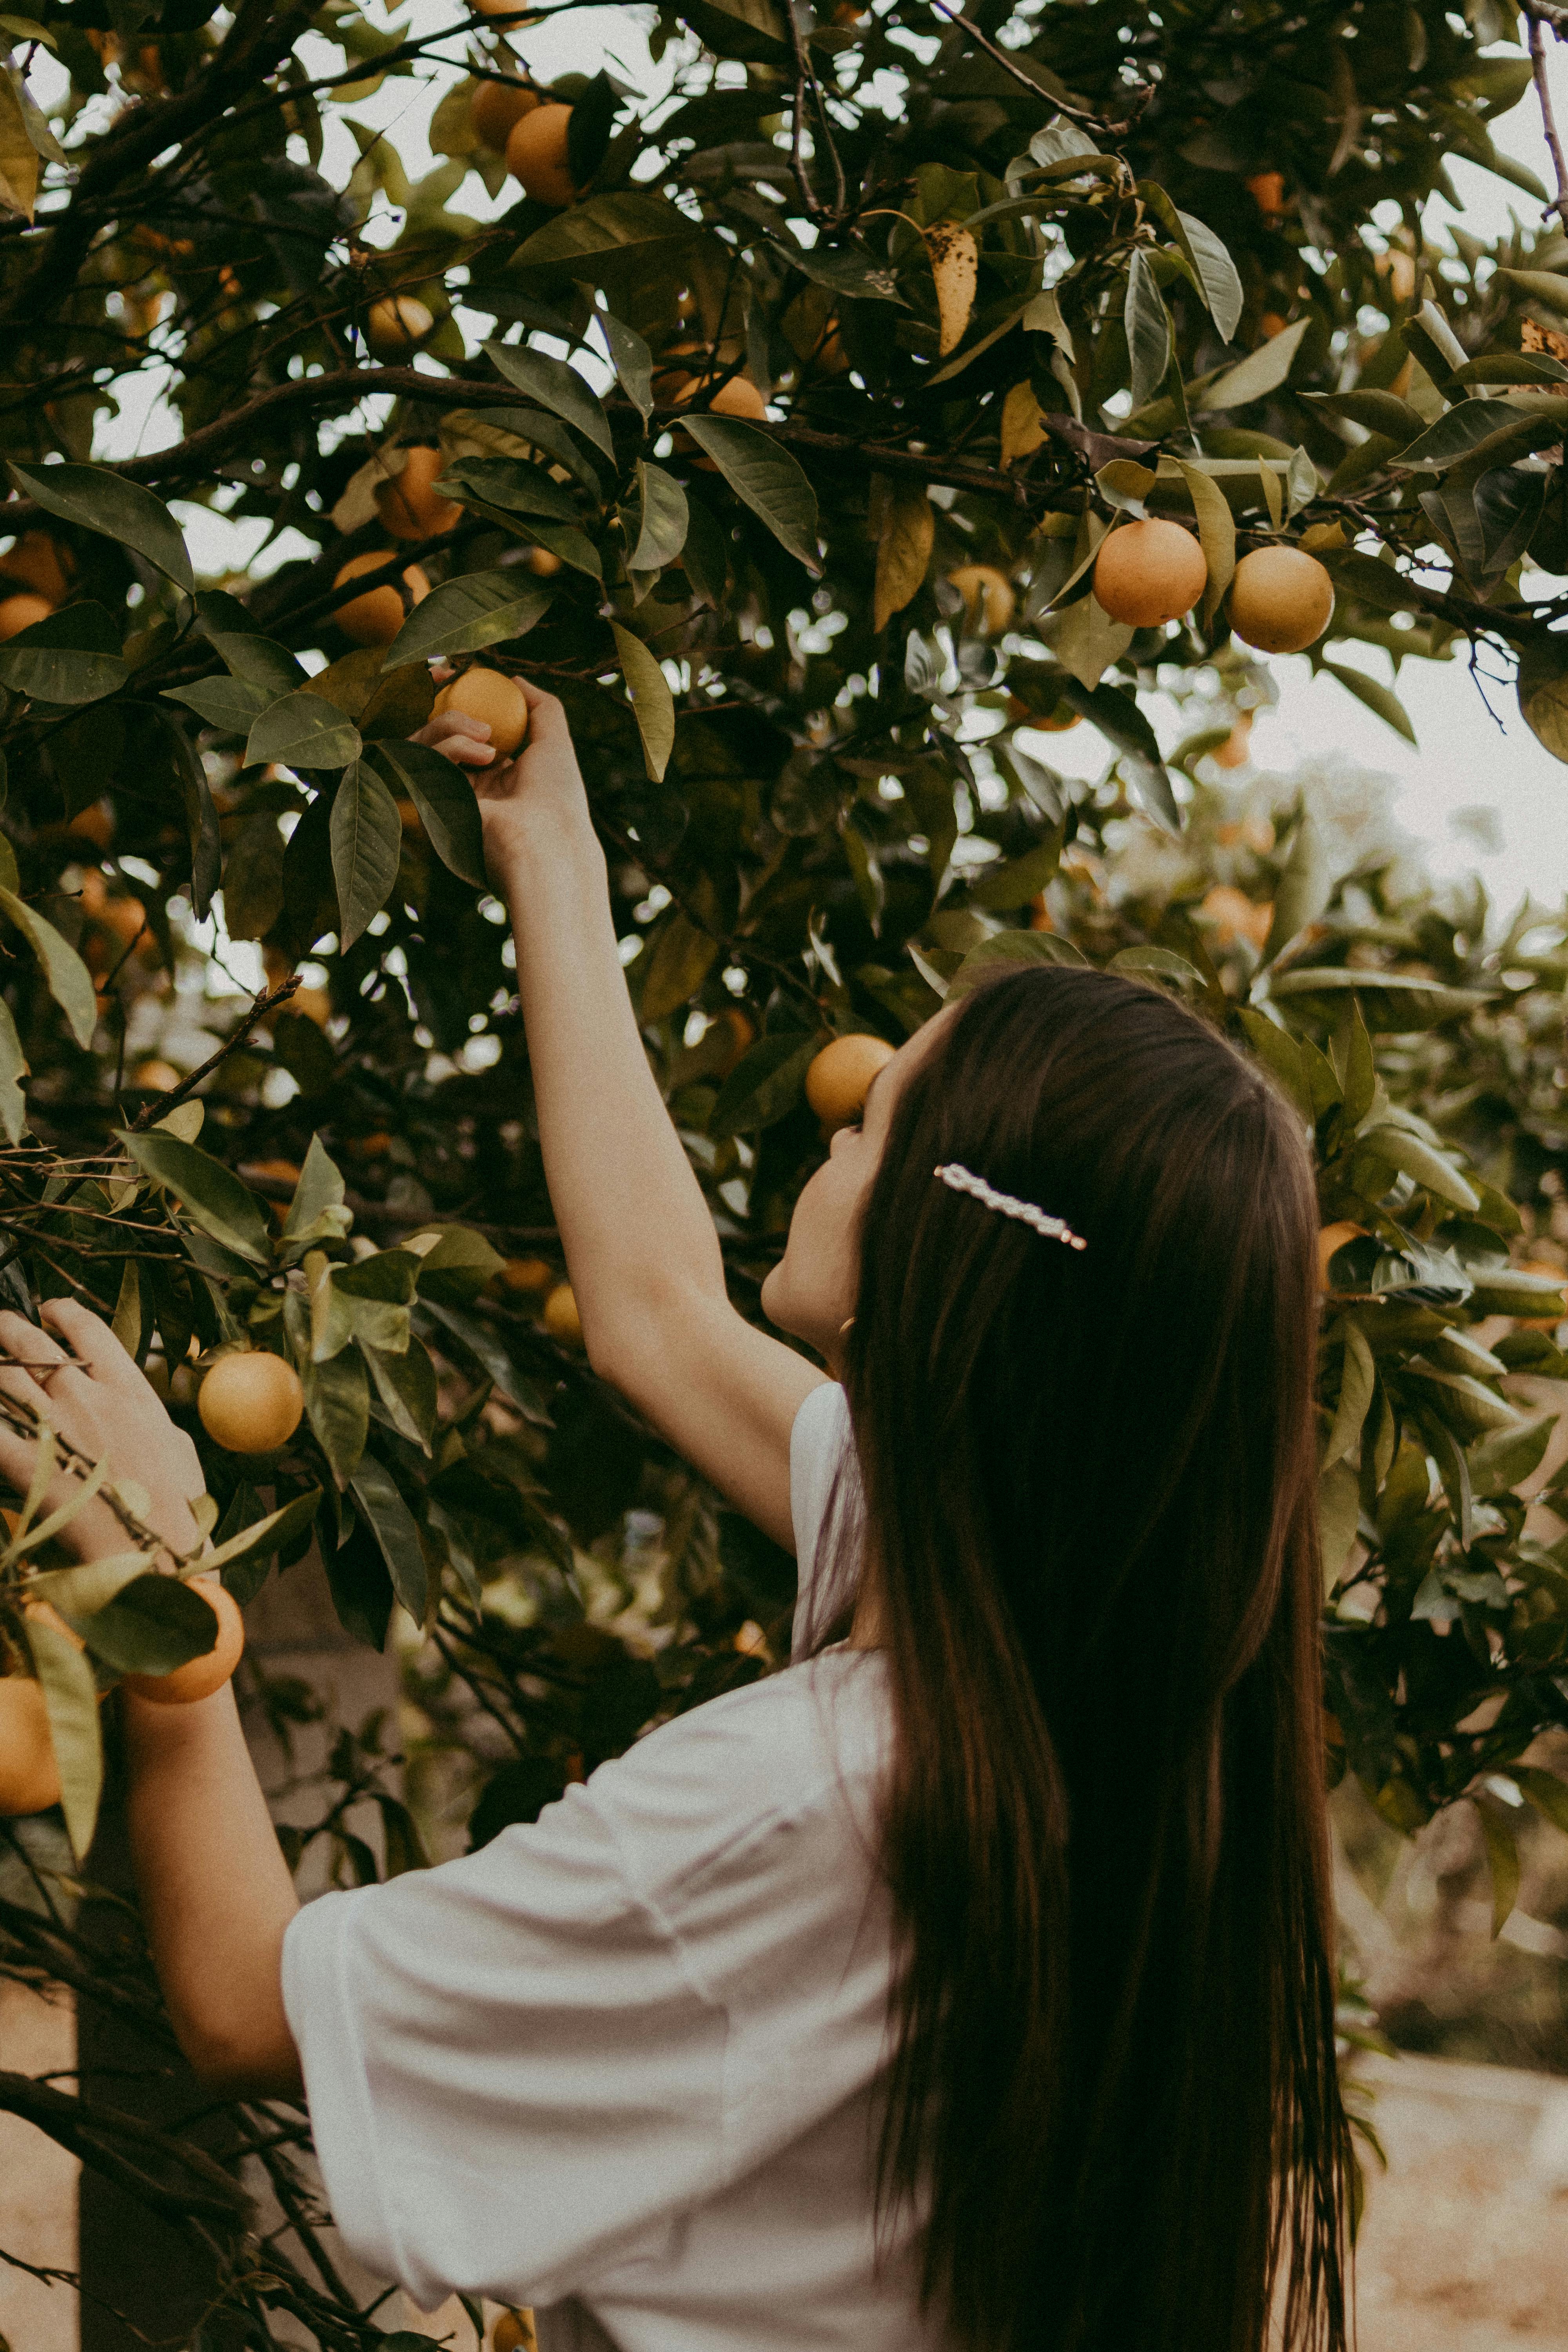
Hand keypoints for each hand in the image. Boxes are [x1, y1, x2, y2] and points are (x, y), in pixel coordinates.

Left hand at [0, 1301, 206, 1563]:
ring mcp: (55, 1428)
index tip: (50, 1310)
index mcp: (130, 1390)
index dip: (63, 1313)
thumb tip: (143, 1409)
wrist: (156, 1551)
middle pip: (35, 1345)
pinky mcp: (27, 1464)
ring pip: (6, 1377)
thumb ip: (153, 1420)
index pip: (89, 1331)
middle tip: (3, 1326)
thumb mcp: (178, 1448)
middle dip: (11, 1328)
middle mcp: (88, 1398)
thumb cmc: (177, 1506)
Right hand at [411, 680, 590, 879]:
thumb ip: (540, 707)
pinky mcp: (431, 803)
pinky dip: (451, 746)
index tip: (445, 674)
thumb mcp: (555, 741)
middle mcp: (466, 784)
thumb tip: (515, 680)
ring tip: (486, 738)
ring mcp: (446, 795)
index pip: (461, 729)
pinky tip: (484, 756)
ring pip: (421, 742)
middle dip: (429, 700)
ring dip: (448, 724)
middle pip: (431, 731)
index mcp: (493, 773)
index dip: (450, 699)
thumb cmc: (556, 795)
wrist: (545, 839)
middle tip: (440, 678)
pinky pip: (424, 760)